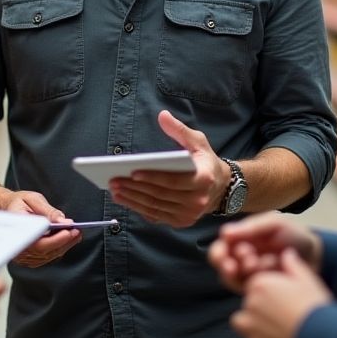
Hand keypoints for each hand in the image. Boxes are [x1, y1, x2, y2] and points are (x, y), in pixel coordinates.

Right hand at [4, 190, 81, 267]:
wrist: (8, 207)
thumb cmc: (19, 202)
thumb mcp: (33, 200)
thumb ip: (49, 211)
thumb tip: (64, 221)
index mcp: (16, 231)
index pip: (37, 243)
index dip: (55, 239)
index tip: (69, 231)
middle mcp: (17, 247)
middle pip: (45, 251)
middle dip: (64, 242)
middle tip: (77, 231)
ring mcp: (22, 255)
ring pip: (47, 256)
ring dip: (64, 245)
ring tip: (76, 234)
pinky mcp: (28, 257)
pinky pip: (46, 256)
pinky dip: (58, 248)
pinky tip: (67, 239)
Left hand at [107, 110, 228, 226]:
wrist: (222, 187)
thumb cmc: (205, 161)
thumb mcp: (198, 142)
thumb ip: (180, 129)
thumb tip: (162, 115)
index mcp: (203, 179)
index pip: (174, 180)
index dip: (153, 177)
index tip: (133, 172)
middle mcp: (198, 200)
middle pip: (161, 195)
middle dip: (135, 188)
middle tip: (114, 181)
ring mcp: (189, 214)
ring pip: (156, 207)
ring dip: (133, 200)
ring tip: (115, 190)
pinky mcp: (181, 221)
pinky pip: (157, 216)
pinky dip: (139, 208)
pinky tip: (125, 199)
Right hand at [208, 211, 320, 292]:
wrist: (316, 255)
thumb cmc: (294, 234)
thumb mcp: (273, 223)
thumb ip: (250, 227)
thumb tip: (223, 233)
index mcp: (240, 240)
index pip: (219, 248)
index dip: (219, 253)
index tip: (227, 254)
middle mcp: (241, 258)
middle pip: (222, 267)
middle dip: (230, 266)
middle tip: (248, 262)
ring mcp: (250, 275)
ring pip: (234, 281)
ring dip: (246, 273)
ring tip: (262, 264)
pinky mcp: (261, 289)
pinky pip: (250, 290)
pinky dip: (259, 280)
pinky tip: (273, 269)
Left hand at [230, 248, 331, 337]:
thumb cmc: (317, 310)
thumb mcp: (308, 280)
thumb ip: (293, 265)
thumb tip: (287, 254)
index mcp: (260, 285)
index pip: (255, 286)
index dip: (269, 294)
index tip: (282, 301)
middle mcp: (251, 306)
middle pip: (249, 305)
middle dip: (261, 311)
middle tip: (283, 319)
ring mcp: (251, 331)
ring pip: (243, 326)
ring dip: (254, 330)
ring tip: (276, 334)